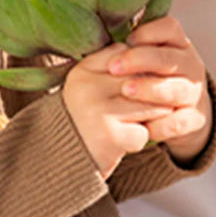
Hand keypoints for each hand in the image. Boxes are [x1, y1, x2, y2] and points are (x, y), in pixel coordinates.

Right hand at [62, 44, 173, 176]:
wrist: (61, 159)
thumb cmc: (85, 119)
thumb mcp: (90, 86)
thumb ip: (116, 67)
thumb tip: (154, 61)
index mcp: (83, 70)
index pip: (129, 57)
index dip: (138, 73)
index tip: (128, 89)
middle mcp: (88, 87)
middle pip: (143, 81)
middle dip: (149, 97)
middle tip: (133, 111)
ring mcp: (98, 111)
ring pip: (150, 106)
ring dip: (147, 119)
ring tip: (127, 124)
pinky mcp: (110, 136)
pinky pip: (144, 133)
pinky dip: (137, 140)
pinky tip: (120, 142)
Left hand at [108, 16, 211, 162]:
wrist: (182, 110)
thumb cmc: (152, 77)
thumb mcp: (146, 58)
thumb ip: (130, 47)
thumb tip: (105, 39)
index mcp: (179, 44)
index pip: (170, 28)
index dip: (148, 33)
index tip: (127, 39)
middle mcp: (191, 65)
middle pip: (169, 58)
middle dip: (141, 60)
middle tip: (114, 67)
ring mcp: (194, 92)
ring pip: (177, 89)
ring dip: (150, 89)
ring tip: (125, 90)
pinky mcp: (195, 118)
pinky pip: (180, 121)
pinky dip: (162, 124)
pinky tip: (143, 125)